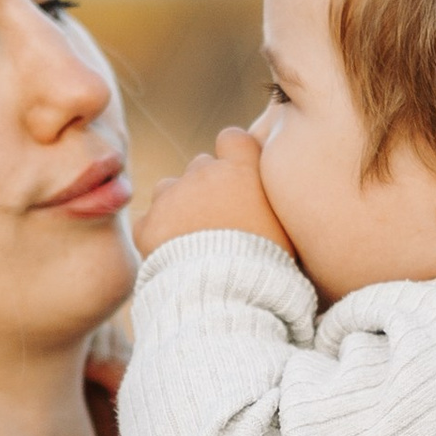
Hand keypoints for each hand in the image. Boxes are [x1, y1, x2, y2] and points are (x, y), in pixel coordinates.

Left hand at [134, 129, 295, 260]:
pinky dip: (157, 236)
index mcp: (241, 171)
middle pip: (201, 167)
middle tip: (219, 222)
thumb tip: (270, 196)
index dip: (233, 155)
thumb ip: (271, 200)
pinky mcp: (149, 225)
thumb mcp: (287, 228)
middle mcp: (203, 174)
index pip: (232, 138)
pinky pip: (149, 222)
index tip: (237, 176)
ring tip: (193, 242)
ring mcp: (172, 198)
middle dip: (207, 188)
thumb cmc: (268, 267)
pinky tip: (175, 258)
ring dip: (178, 207)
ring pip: (170, 190)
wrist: (227, 297)